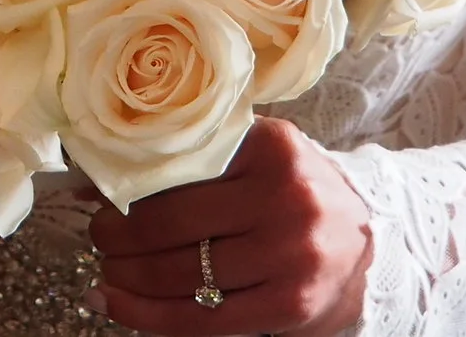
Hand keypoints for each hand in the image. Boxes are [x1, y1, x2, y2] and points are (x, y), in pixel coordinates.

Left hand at [87, 117, 370, 334]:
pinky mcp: (290, 305)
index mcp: (270, 147)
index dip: (126, 186)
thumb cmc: (293, 193)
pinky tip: (120, 307)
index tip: (96, 197)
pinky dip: (151, 317)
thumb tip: (96, 178)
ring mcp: (290, 254)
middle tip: (98, 238)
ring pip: (182, 274)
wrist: (368, 245)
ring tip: (107, 272)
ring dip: (128, 278)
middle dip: (118, 236)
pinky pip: (204, 319)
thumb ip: (188, 160)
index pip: (175, 166)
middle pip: (172, 223)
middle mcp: (285, 197)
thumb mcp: (252, 157)